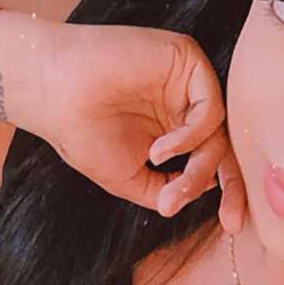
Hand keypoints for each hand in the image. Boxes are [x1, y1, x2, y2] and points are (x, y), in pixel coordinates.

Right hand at [30, 23, 245, 230]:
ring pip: (218, 131)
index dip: (227, 191)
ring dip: (198, 163)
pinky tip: (160, 149)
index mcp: (173, 128)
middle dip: (232, 185)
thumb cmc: (81, 132)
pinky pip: (209, 107)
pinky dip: (191, 135)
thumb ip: (166, 188)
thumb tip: (204, 196)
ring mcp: (187, 84)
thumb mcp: (129, 176)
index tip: (231, 224)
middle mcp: (184, 106)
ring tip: (157, 165)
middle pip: (225, 146)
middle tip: (230, 219)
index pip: (212, 159)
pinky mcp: (186, 60)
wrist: (51, 93)